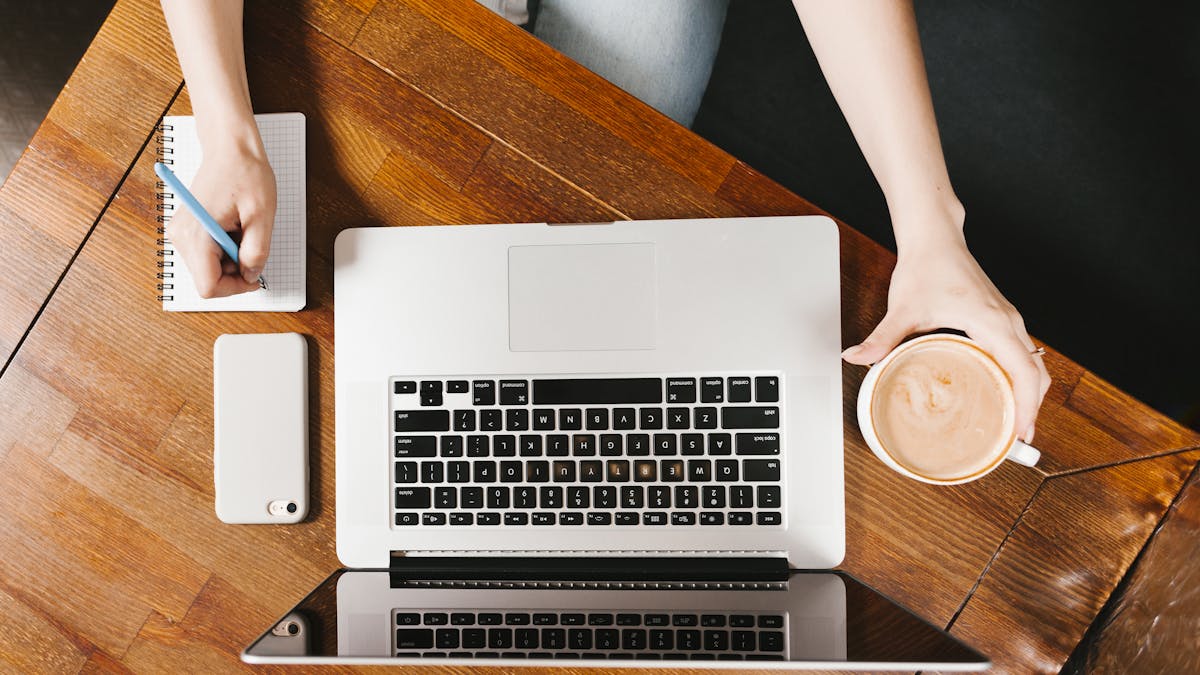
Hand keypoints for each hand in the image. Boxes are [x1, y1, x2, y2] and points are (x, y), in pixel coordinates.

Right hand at [167, 135, 275, 297]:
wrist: (230, 149)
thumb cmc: (245, 173)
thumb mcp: (262, 215)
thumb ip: (257, 251)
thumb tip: (250, 276)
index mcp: (197, 234)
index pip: (209, 287)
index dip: (235, 288)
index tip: (254, 276)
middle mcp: (181, 236)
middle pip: (208, 280)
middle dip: (235, 271)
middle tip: (251, 244)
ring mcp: (181, 233)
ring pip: (208, 268)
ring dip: (231, 259)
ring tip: (243, 230)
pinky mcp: (187, 230)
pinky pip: (208, 254)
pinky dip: (225, 249)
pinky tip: (234, 228)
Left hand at [843, 232, 1050, 442]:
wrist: (935, 239)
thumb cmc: (927, 267)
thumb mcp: (904, 308)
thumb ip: (882, 337)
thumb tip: (856, 358)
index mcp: (993, 322)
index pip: (1024, 370)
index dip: (1027, 404)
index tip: (1020, 432)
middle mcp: (1009, 321)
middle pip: (1036, 372)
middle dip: (1031, 408)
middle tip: (1016, 441)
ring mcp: (1008, 319)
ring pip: (1033, 362)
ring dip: (1029, 393)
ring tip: (1014, 424)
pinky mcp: (1001, 318)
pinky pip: (1022, 353)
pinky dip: (1021, 377)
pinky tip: (1005, 392)